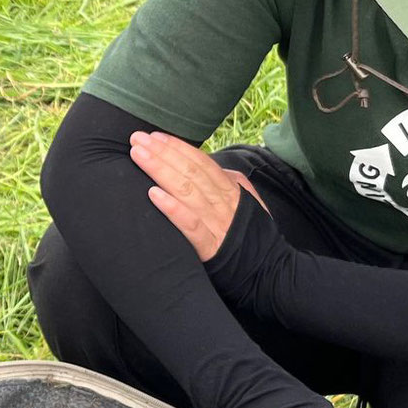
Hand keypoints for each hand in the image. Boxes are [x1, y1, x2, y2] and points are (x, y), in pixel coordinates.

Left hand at [128, 130, 266, 261]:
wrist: (270, 271)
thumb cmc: (254, 236)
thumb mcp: (248, 202)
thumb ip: (233, 183)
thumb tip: (218, 167)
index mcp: (231, 191)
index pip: (201, 163)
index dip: (177, 147)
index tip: (155, 136)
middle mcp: (223, 203)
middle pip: (190, 171)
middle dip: (163, 152)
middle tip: (138, 138)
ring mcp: (216, 224)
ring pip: (186, 191)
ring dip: (160, 170)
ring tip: (139, 156)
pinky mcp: (210, 247)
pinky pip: (190, 225)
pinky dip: (172, 209)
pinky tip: (153, 194)